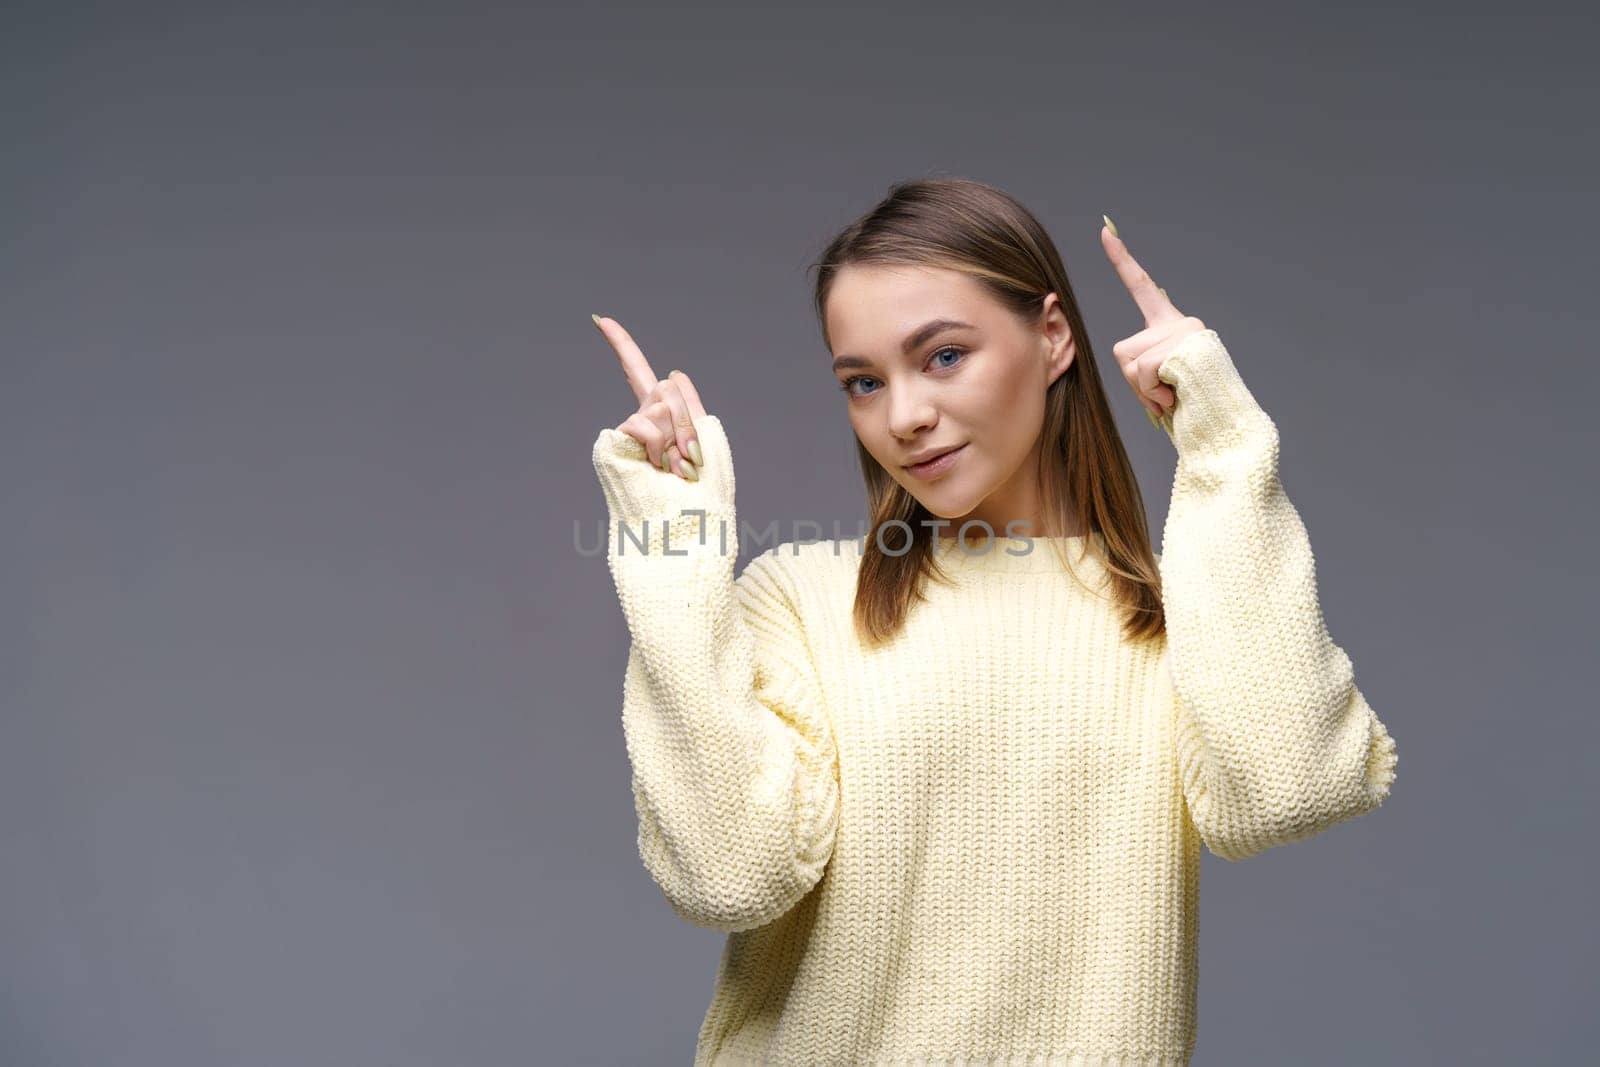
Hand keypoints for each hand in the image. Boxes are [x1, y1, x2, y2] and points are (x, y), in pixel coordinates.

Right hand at [593, 314, 708, 479]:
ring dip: (677, 438)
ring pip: (660, 404)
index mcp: (663, 418)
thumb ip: (689, 403)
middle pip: (668, 387)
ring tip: (675, 470)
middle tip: (690, 461)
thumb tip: (671, 373)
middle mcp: (640, 421)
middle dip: (688, 420)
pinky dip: (658, 443)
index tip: (601, 319)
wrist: (687, 525)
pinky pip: (643, 421)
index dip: (620, 345)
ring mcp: (626, 432)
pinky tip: (655, 467)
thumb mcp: (707, 440)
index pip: (638, 373)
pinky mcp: (614, 442)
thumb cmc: (702, 495)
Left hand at [1100, 217, 1206, 423]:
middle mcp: (1179, 322)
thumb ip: (1141, 370)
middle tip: (1163, 395)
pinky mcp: (1183, 345)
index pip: (1142, 287)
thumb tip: (1135, 371)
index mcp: (1172, 326)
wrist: (1225, 424)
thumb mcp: (1160, 383)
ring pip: (1131, 363)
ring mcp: (1183, 332)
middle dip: (1133, 382)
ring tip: (1172, 396)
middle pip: (1123, 350)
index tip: (1104, 230)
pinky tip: (1176, 395)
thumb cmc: (1191, 409)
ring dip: (1144, 390)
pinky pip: (1142, 372)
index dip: (1121, 260)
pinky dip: (1152, 393)